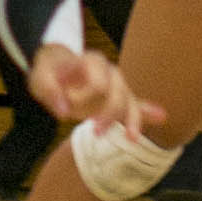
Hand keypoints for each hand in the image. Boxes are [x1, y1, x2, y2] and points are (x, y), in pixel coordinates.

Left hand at [25, 39, 165, 140]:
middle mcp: (109, 71)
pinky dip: (147, 111)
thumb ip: (49, 90)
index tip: (65, 110)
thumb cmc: (49, 72)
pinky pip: (136, 104)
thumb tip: (64, 112)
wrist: (56, 66)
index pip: (98, 85)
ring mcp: (116, 85)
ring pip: (130, 101)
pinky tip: (162, 117)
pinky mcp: (118, 99)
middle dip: (110, 114)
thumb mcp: (40, 77)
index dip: (84, 100)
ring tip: (133, 139)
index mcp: (92, 61)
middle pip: (119, 94)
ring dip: (132, 120)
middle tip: (96, 133)